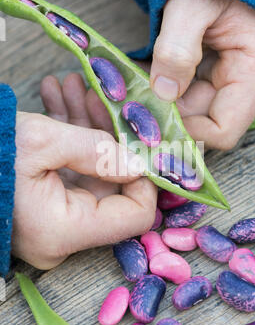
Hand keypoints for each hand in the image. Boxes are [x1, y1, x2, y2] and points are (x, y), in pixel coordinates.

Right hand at [13, 74, 155, 269]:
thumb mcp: (39, 140)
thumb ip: (97, 149)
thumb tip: (140, 163)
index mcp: (64, 230)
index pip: (135, 216)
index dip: (145, 178)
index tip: (139, 140)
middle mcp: (62, 235)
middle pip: (113, 189)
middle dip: (111, 138)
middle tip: (100, 97)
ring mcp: (53, 221)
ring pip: (90, 174)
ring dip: (87, 130)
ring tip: (75, 89)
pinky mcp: (43, 205)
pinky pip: (69, 173)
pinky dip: (69, 140)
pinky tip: (60, 100)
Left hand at [150, 0, 254, 149]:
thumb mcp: (190, 5)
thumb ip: (176, 48)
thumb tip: (163, 93)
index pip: (224, 129)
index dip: (189, 130)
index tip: (155, 114)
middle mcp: (249, 84)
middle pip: (204, 122)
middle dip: (169, 113)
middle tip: (136, 99)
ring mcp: (233, 82)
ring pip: (192, 111)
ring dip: (163, 102)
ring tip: (139, 83)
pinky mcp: (217, 79)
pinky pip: (187, 97)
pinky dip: (165, 91)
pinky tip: (148, 77)